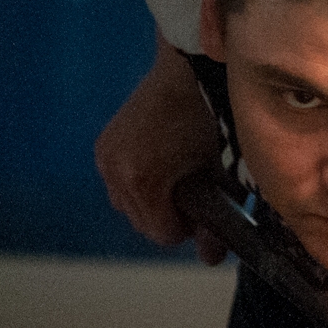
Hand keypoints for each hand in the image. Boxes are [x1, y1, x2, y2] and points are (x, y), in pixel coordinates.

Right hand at [95, 44, 225, 261]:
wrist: (189, 68)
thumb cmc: (214, 116)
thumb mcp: (223, 171)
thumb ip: (216, 219)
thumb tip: (210, 260)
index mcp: (143, 180)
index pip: (162, 234)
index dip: (189, 228)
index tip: (207, 210)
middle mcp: (116, 171)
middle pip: (143, 223)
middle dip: (171, 217)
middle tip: (198, 194)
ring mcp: (106, 157)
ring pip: (129, 206)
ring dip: (154, 202)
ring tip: (181, 177)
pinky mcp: (104, 145)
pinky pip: (120, 183)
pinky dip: (140, 184)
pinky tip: (164, 164)